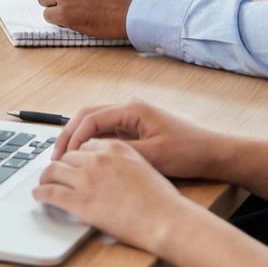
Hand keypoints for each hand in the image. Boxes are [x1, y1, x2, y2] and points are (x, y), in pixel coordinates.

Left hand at [34, 137, 186, 250]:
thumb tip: (111, 167)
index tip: (70, 162)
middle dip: (59, 164)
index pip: (85, 146)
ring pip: (54, 171)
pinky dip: (40, 193)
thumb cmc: (161, 199)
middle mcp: (97, 159)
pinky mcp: (79, 201)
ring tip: (42, 183)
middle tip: (53, 173)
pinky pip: (50, 193)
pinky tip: (38, 196)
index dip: (76, 155)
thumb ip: (123, 161)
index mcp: (114, 148)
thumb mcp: (143, 166)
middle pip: (67, 156)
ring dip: (45, 177)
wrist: (166, 219)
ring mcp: (86, 179)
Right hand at [52, 100, 227, 181]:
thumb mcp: (153, 156)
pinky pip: (104, 132)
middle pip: (87, 116)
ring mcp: (130, 117)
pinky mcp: (133, 128)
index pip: (91, 119)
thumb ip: (121, 152)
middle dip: (69, 135)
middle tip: (55, 156)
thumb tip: (92, 156)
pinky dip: (90, 142)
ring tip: (64, 158)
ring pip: (94, 123)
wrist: (212, 153)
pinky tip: (83, 158)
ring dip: (78, 138)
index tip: (64, 157)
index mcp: (132, 109)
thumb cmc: (188, 152)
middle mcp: (129, 108)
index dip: (74, 138)